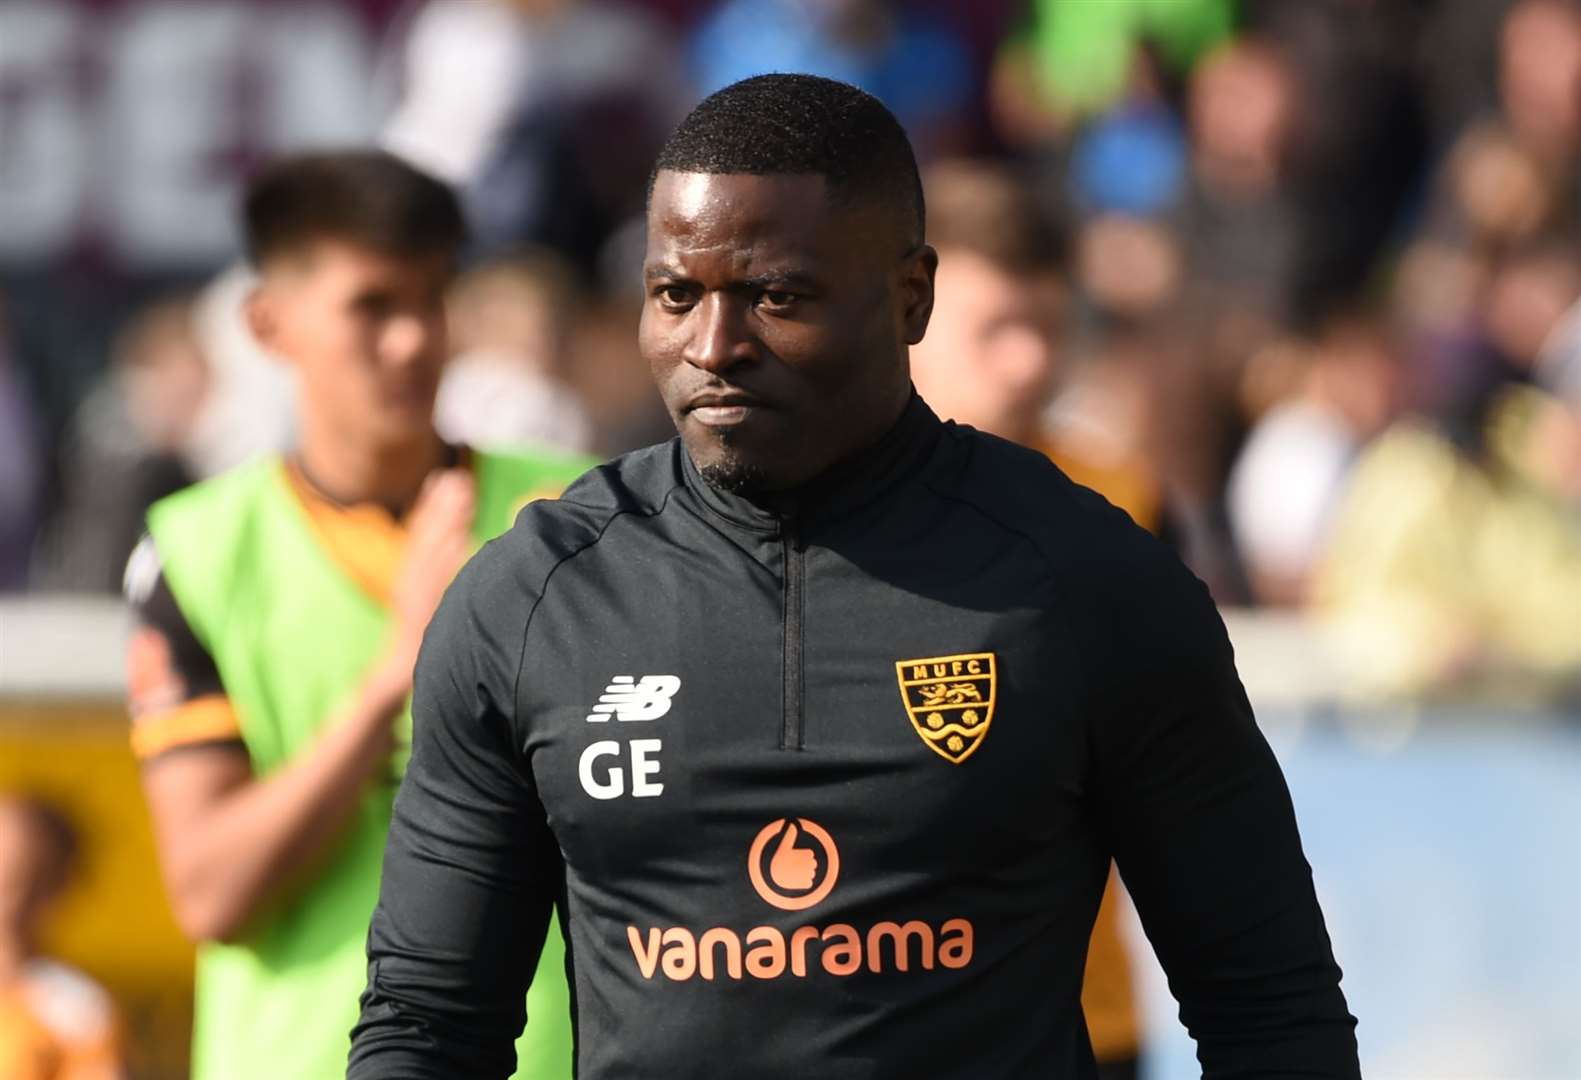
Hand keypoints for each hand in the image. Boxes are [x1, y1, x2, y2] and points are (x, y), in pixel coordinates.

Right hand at [375, 469, 475, 700]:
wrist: (392, 682)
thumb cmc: (414, 647)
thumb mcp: (427, 610)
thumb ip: (440, 584)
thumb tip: (462, 554)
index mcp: (409, 580)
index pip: (421, 534)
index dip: (433, 506)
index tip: (446, 478)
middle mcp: (409, 583)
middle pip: (426, 536)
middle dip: (442, 505)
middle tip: (459, 476)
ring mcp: (414, 599)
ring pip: (432, 553)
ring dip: (447, 523)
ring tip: (464, 495)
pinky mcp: (422, 615)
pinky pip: (440, 583)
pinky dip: (450, 559)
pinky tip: (467, 540)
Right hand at [768, 820, 817, 891]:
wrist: (772, 874)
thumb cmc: (779, 859)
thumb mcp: (784, 846)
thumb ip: (789, 836)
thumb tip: (791, 825)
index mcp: (807, 853)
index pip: (810, 854)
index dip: (803, 856)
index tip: (795, 858)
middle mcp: (810, 863)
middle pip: (813, 864)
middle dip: (806, 865)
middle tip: (795, 866)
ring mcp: (809, 873)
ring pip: (811, 874)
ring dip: (805, 874)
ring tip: (796, 873)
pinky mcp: (806, 883)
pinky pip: (809, 883)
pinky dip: (804, 882)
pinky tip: (797, 880)